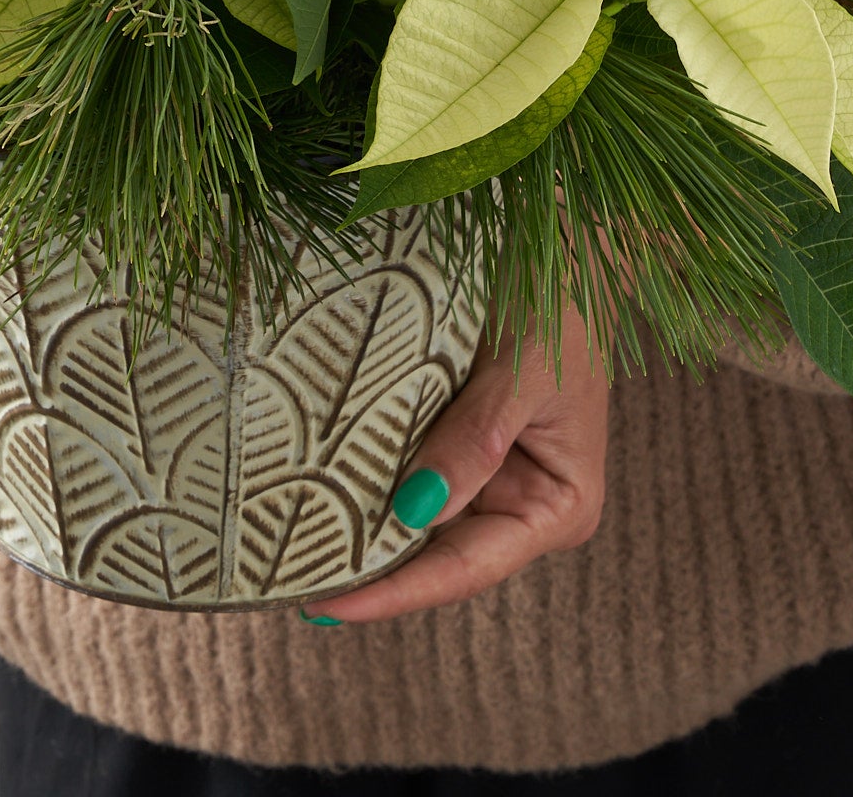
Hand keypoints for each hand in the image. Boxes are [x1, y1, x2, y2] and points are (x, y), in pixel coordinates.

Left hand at [310, 303, 608, 624]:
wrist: (564, 246)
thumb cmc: (559, 305)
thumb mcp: (521, 371)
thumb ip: (473, 441)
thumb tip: (414, 509)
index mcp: (557, 507)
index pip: (466, 567)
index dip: (397, 591)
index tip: (330, 606)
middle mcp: (521, 503)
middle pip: (435, 552)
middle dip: (368, 567)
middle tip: (288, 581)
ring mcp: (487, 474)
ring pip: (415, 514)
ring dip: (361, 523)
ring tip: (291, 548)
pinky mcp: (458, 438)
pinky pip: (408, 466)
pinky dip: (369, 476)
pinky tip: (318, 487)